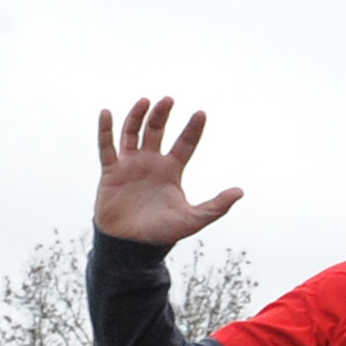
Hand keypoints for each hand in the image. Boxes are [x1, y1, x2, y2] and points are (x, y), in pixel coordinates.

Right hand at [94, 97, 242, 245]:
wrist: (132, 245)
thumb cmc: (162, 232)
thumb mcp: (194, 219)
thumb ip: (216, 206)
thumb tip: (240, 191)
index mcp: (171, 171)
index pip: (185, 144)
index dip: (192, 129)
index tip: (202, 113)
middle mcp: (151, 162)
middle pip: (157, 131)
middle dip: (163, 115)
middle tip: (170, 99)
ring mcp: (130, 164)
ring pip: (132, 133)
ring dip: (138, 116)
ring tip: (146, 101)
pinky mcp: (110, 171)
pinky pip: (106, 146)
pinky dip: (105, 130)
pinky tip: (107, 113)